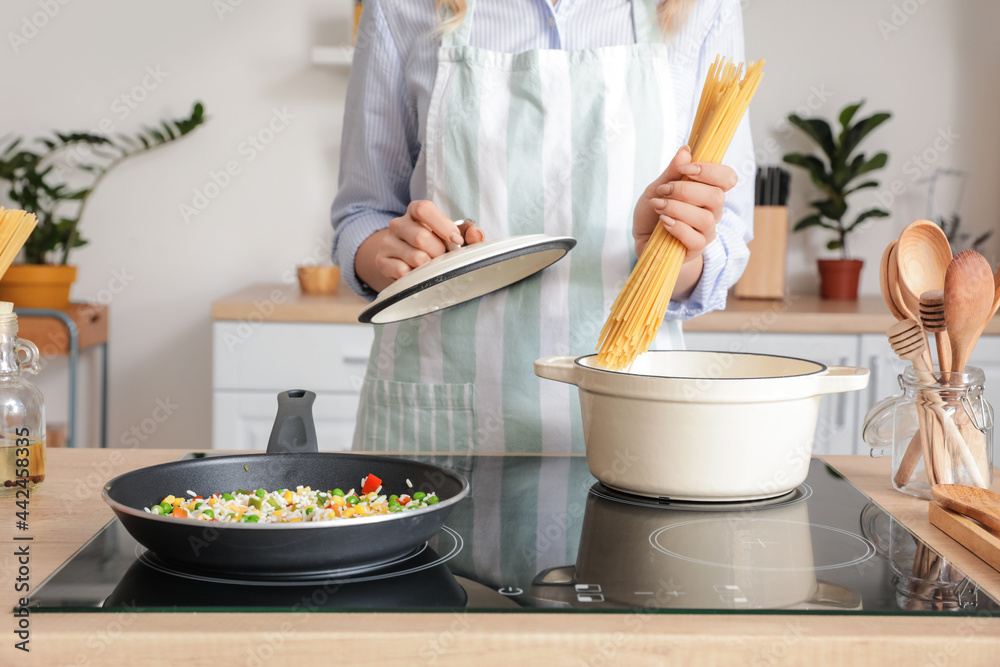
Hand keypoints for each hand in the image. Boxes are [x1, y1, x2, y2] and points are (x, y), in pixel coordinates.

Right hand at [356, 200, 484, 290]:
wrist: (404, 260)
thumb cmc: (434, 246)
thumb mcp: (451, 238)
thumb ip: (468, 235)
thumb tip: (477, 234)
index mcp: (415, 212)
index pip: (423, 209)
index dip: (443, 225)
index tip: (456, 241)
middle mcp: (398, 224)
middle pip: (421, 237)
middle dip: (439, 253)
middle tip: (442, 258)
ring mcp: (388, 242)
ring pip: (415, 257)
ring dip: (429, 267)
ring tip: (431, 267)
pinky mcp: (381, 261)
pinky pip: (403, 271)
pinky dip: (416, 276)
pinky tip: (417, 274)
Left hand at [633, 146, 736, 259]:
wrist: (643, 239)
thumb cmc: (654, 212)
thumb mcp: (657, 188)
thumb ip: (672, 172)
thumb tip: (686, 151)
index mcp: (708, 191)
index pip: (727, 178)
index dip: (711, 171)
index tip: (685, 169)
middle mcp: (712, 211)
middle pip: (717, 196)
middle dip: (686, 190)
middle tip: (663, 190)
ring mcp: (706, 232)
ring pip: (705, 219)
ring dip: (677, 208)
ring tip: (658, 207)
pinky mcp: (696, 250)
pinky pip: (696, 240)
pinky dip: (677, 228)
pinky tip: (664, 222)